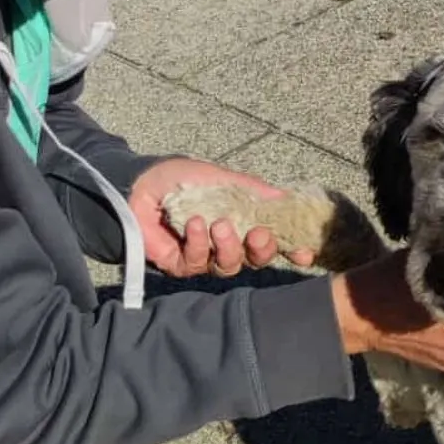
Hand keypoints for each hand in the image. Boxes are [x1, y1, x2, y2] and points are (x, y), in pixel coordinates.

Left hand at [128, 157, 299, 276]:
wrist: (140, 183)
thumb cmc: (180, 177)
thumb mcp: (218, 177)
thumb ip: (249, 189)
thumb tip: (282, 198)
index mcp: (241, 220)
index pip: (272, 240)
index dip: (290, 249)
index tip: (303, 252)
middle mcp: (227, 242)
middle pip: (255, 260)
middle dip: (261, 250)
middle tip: (256, 235)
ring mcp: (205, 256)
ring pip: (229, 267)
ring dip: (228, 247)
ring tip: (218, 225)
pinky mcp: (181, 265)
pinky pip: (198, 263)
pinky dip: (199, 244)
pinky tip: (194, 225)